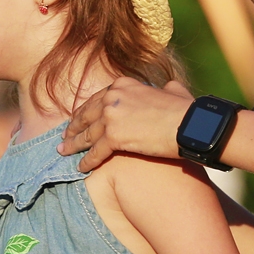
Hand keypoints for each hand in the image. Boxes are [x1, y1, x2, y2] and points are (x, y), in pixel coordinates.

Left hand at [59, 78, 190, 170]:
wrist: (189, 125)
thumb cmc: (186, 111)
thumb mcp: (174, 91)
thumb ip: (166, 88)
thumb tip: (169, 87)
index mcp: (123, 85)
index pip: (96, 99)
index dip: (85, 112)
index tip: (77, 120)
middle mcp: (113, 97)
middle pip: (86, 115)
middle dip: (74, 127)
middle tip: (65, 137)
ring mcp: (111, 116)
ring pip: (86, 134)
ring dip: (73, 145)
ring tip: (64, 152)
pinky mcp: (113, 136)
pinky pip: (95, 152)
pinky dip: (87, 161)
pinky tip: (81, 168)